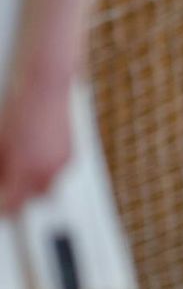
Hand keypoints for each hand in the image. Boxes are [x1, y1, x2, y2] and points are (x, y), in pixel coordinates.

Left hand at [0, 74, 72, 215]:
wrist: (46, 82)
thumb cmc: (19, 105)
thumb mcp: (0, 141)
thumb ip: (1, 168)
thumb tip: (2, 180)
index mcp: (28, 171)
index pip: (12, 206)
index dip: (2, 205)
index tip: (0, 196)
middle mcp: (49, 171)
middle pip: (31, 199)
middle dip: (17, 194)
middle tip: (5, 181)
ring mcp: (63, 163)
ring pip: (45, 187)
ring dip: (31, 183)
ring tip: (17, 164)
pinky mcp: (70, 154)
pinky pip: (55, 172)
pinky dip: (42, 169)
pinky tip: (32, 153)